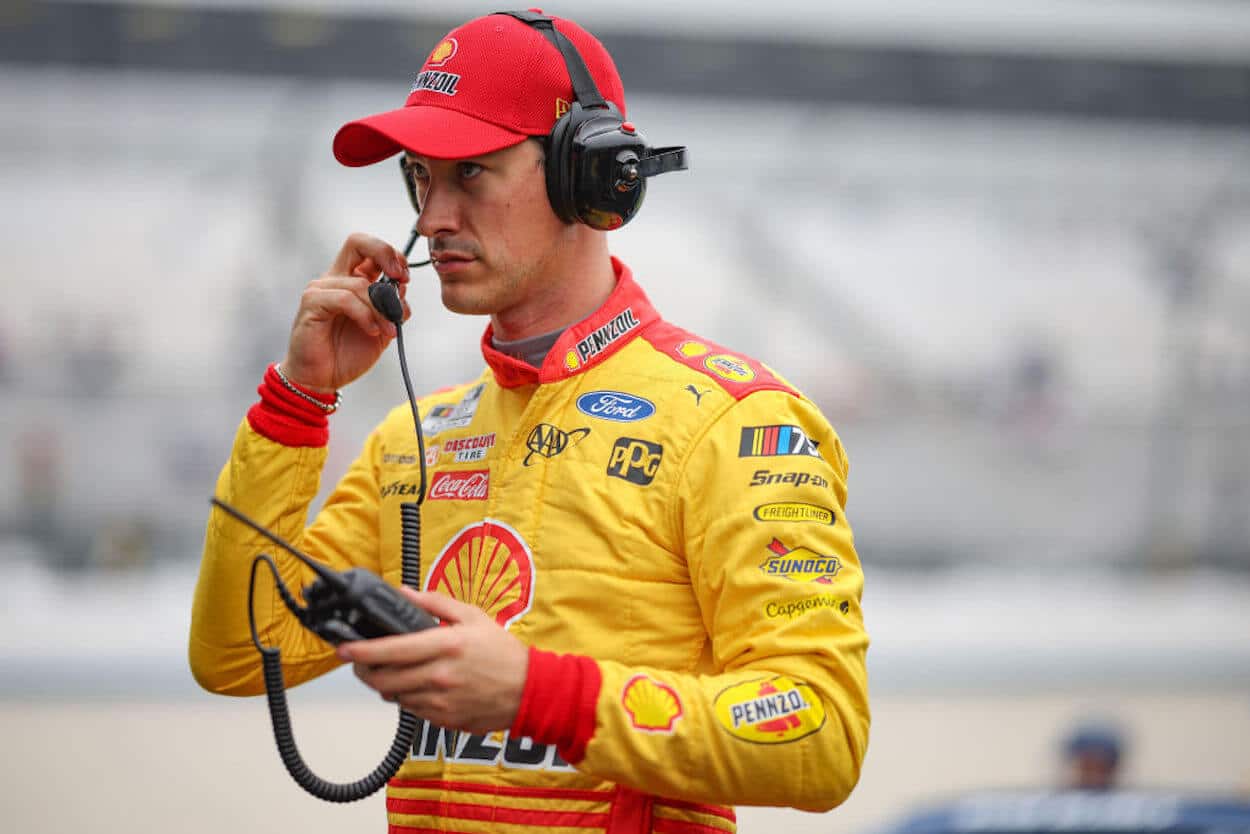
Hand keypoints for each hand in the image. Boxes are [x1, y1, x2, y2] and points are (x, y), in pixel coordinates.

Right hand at [281, 233, 411, 390]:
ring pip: (361, 284)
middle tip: (400, 278)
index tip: (405, 278)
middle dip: (385, 253)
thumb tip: (402, 287)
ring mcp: (322, 288)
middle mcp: (335, 278)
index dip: (392, 256)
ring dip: (382, 309)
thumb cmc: (347, 354)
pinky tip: (372, 331)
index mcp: (352, 280)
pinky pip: (346, 299)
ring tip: (388, 331)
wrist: (322, 379)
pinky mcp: (312, 303)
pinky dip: (365, 315)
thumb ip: (393, 307)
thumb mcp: (382, 329)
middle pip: (357, 242)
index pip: (370, 249)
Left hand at [337, 589, 529, 734]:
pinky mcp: (443, 719)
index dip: (360, 651)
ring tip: (392, 672)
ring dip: (385, 685)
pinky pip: (411, 710)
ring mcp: (440, 700)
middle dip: (364, 671)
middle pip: (382, 679)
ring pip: (394, 697)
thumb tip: (404, 593)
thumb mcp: (472, 616)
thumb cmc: (503, 653)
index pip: (389, 650)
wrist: (528, 689)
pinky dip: (406, 698)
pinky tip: (417, 686)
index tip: (344, 649)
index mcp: (445, 645)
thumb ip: (434, 602)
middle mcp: (439, 675)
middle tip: (361, 662)